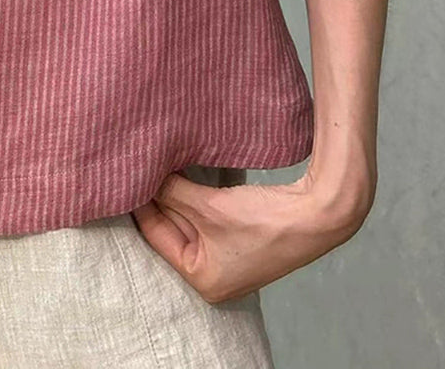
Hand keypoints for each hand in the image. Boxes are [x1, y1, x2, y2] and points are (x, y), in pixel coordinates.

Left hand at [131, 168, 370, 303]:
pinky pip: (208, 213)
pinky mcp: (243, 237)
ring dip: (179, 192)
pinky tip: (186, 170)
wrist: (318, 214)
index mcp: (203, 280)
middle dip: (160, 197)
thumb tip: (146, 174)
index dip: (140, 204)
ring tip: (160, 165)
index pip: (157, 235)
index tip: (125, 177)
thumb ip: (173, 191)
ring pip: (191, 217)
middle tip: (139, 166)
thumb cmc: (265, 221)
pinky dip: (198, 193)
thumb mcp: (209, 206)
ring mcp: (230, 257)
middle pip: (174, 227)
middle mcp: (214, 275)